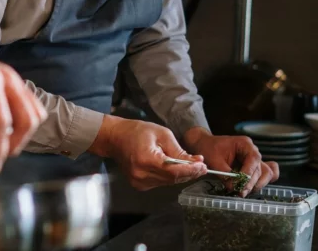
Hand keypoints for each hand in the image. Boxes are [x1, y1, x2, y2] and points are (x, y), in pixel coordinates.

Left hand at [0, 30, 46, 173]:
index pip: (0, 121)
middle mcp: (7, 77)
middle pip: (26, 118)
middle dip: (14, 143)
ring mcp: (14, 78)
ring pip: (34, 113)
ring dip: (21, 135)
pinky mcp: (15, 82)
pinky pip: (31, 105)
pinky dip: (23, 123)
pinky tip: (4, 130)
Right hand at [89, 116, 206, 189]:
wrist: (114, 138)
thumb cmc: (136, 131)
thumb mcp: (161, 134)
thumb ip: (178, 150)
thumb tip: (196, 162)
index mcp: (146, 159)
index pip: (174, 171)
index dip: (191, 170)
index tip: (203, 166)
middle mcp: (142, 174)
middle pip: (173, 179)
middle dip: (189, 173)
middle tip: (201, 166)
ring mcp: (139, 182)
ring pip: (168, 182)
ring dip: (181, 175)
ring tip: (191, 166)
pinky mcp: (139, 185)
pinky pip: (161, 183)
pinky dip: (170, 176)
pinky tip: (174, 168)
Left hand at [184, 127, 279, 196]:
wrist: (204, 144)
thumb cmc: (208, 148)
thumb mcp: (214, 161)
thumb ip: (225, 174)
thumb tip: (233, 188)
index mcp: (245, 144)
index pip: (254, 158)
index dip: (249, 172)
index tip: (241, 184)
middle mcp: (252, 151)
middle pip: (261, 169)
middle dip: (251, 183)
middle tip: (240, 193)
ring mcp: (253, 160)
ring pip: (265, 174)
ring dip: (256, 185)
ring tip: (242, 192)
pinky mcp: (251, 167)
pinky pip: (263, 175)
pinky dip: (259, 183)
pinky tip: (251, 188)